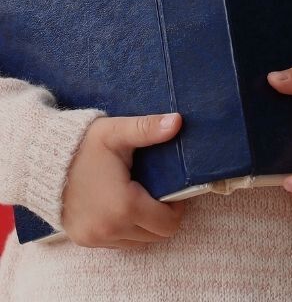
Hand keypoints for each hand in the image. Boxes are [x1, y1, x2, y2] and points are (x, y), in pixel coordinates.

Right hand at [61, 112, 186, 248]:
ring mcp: (94, 238)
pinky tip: (123, 205)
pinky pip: (118, 243)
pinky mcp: (83, 240)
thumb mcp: (117, 132)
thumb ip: (148, 128)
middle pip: (156, 235)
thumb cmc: (82, 145)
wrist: (39, 162)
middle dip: (164, 214)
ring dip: (145, 224)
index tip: (173, 187)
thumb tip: (178, 121)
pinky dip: (127, 229)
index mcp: (124, 206)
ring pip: (138, 242)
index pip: (169, 223)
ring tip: (141, 195)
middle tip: (159, 189)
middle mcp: (109, 230)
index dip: (178, 205)